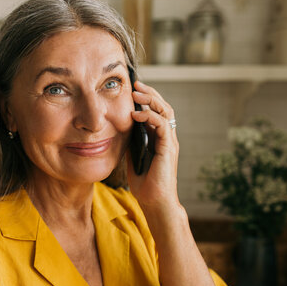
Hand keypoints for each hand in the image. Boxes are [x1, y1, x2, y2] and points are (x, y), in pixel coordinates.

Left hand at [127, 81, 181, 216]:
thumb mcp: (131, 156)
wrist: (153, 201)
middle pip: (163, 106)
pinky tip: (136, 114)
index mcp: (158, 137)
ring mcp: (169, 141)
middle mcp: (166, 137)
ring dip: (151, 100)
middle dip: (149, 93)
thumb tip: (117, 127)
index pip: (156, 111)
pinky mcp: (168, 148)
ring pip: (166, 112)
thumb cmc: (143, 181)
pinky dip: (150, 117)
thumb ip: (129, 141)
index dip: (146, 98)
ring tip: (136, 93)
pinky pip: (162, 125)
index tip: (132, 88)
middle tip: (135, 84)